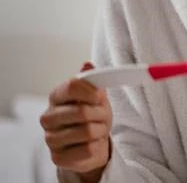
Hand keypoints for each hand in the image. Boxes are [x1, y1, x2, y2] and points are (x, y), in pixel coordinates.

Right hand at [40, 62, 112, 182]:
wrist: (92, 142)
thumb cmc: (93, 115)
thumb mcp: (96, 95)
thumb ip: (93, 80)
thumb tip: (87, 64)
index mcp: (56, 96)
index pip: (72, 86)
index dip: (92, 91)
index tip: (100, 96)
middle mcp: (48, 117)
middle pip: (82, 111)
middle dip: (101, 114)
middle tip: (103, 116)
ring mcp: (50, 138)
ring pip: (88, 131)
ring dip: (101, 130)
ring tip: (98, 130)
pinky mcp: (58, 157)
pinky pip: (88, 149)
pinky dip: (97, 146)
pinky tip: (92, 144)